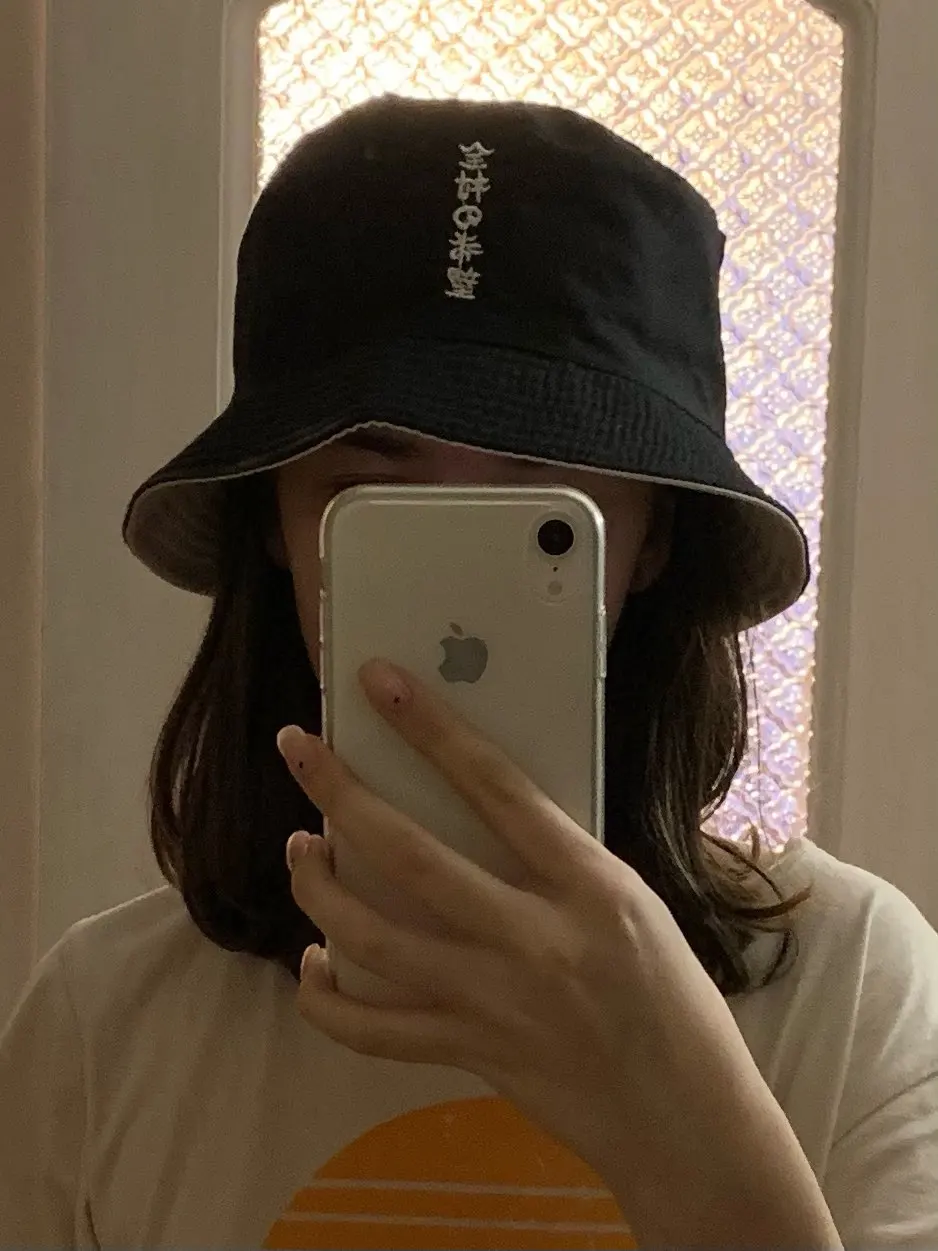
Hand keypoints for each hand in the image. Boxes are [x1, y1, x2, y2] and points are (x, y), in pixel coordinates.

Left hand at [276, 658, 765, 1191]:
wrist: (689, 1122)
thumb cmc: (674, 999)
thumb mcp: (633, 904)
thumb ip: (558, 864)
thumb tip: (479, 814)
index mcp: (590, 886)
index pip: (496, 787)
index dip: (432, 729)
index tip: (379, 683)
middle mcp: (536, 939)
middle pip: (412, 856)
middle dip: (342, 793)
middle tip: (296, 749)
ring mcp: (495, 1003)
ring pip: (375, 939)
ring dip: (319, 888)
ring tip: (298, 849)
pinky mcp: (470, 1055)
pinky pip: (374, 1030)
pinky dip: (328, 998)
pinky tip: (312, 963)